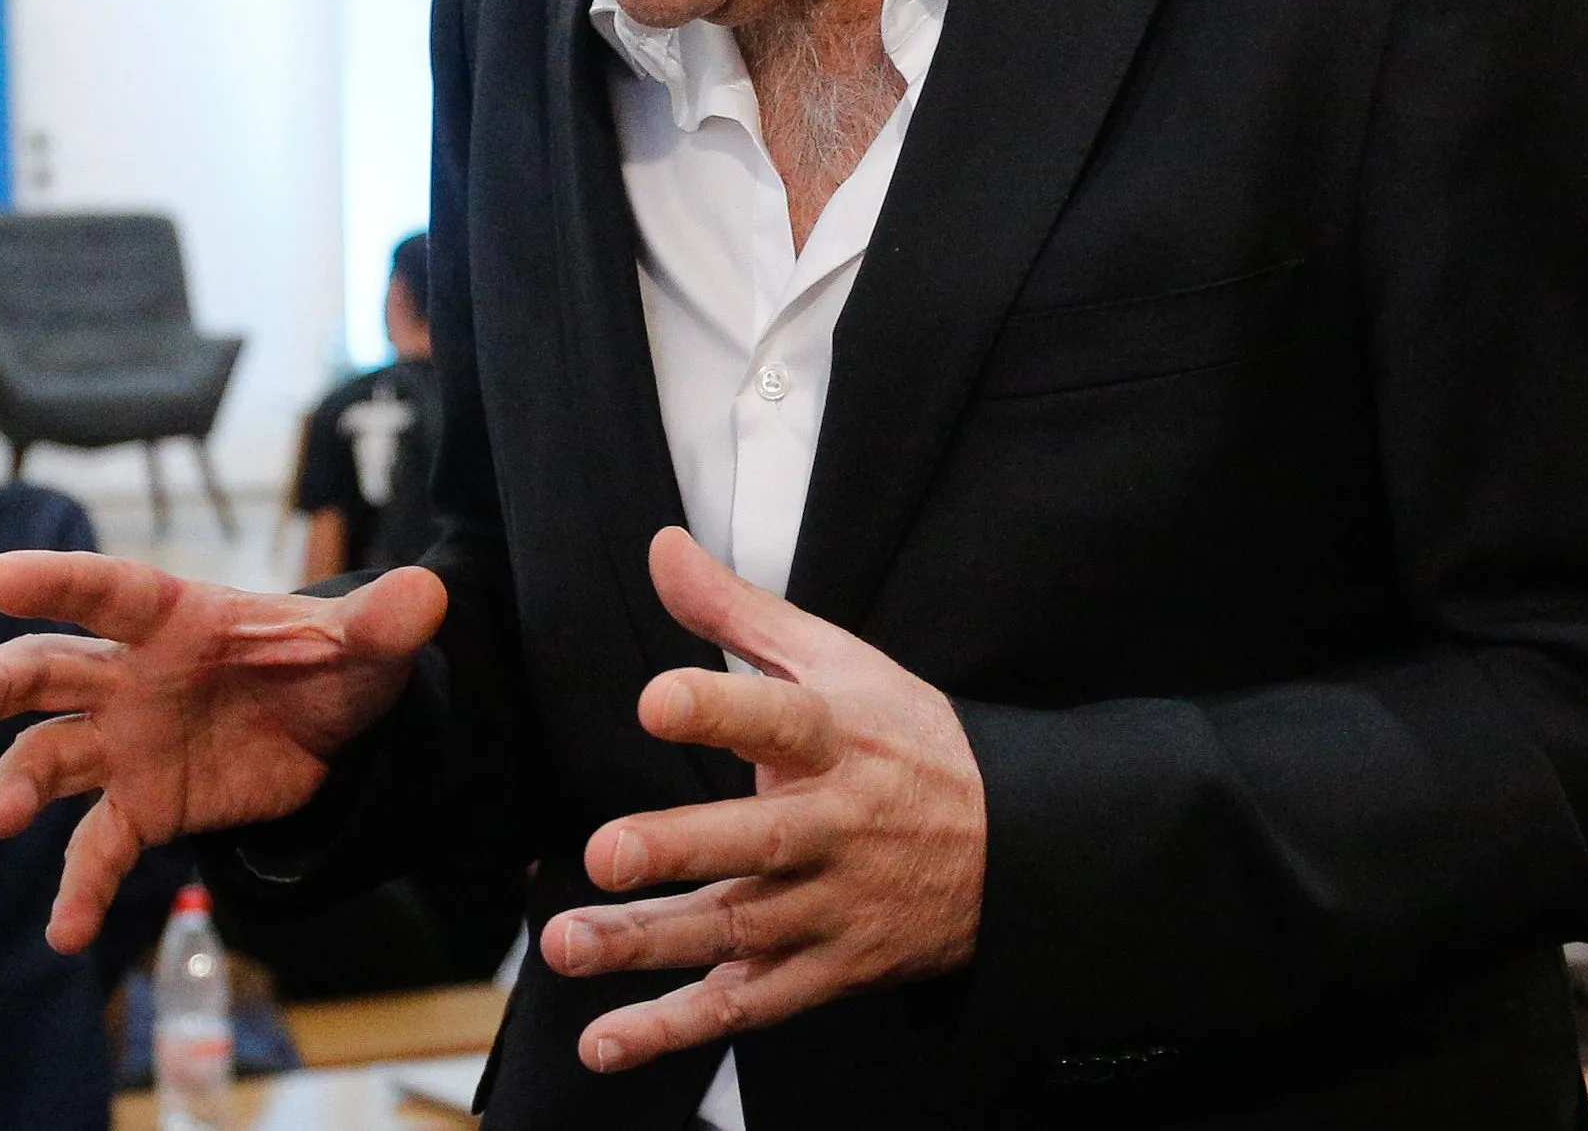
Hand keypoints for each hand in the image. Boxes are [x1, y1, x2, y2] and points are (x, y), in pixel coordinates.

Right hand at [0, 552, 446, 951]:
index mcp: (176, 618)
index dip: (57, 582)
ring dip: (18, 783)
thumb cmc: (326, 663)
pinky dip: (78, 889)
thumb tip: (429, 595)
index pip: (109, 593)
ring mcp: (125, 744)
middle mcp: (131, 677)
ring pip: (51, 757)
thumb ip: (385, 623)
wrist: (328, 729)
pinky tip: (64, 936)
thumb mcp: (364, 646)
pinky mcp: (141, 806)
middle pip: (50, 671)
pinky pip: (98, 847)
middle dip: (1, 684)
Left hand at [543, 528, 985, 1074]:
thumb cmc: (905, 740)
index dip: (719, 710)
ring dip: (650, 945)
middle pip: (756, 843)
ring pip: (740, 932)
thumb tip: (660, 546)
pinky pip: (748, 1004)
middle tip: (607, 854)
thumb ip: (737, 611)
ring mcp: (833, 907)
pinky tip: (607, 1040)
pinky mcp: (828, 971)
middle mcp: (835, 827)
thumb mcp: (838, 661)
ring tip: (569, 944)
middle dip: (681, 851)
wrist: (1018, 847)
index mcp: (837, 739)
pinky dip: (677, 1028)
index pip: (779, 719)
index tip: (656, 699)